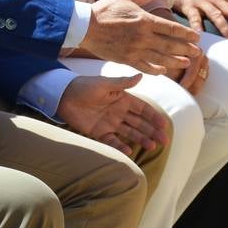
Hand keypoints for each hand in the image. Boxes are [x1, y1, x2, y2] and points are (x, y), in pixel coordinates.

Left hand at [55, 74, 170, 154]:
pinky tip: (129, 151)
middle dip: (152, 131)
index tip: (164, 125)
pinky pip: (112, 141)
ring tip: (152, 146)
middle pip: (139, 123)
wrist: (63, 96)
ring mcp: (110, 123)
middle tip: (164, 141)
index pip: (142, 109)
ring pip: (129, 132)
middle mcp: (118, 112)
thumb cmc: (84, 86)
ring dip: (141, 139)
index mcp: (122, 99)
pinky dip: (120, 146)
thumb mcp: (104, 84)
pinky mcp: (99, 131)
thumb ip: (122, 83)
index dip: (153, 117)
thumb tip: (141, 75)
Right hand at [81, 0, 200, 74]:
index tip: (196, 37)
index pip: (172, 28)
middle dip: (186, 49)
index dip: (186, 34)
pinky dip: (155, 70)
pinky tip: (163, 71)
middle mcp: (143, 37)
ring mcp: (135, 50)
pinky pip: (144, 67)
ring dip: (176, 61)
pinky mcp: (125, 59)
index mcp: (145, 21)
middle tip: (199, 53)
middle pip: (170, 45)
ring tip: (187, 63)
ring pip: (161, 58)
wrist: (85, 26)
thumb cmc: (105, 9)